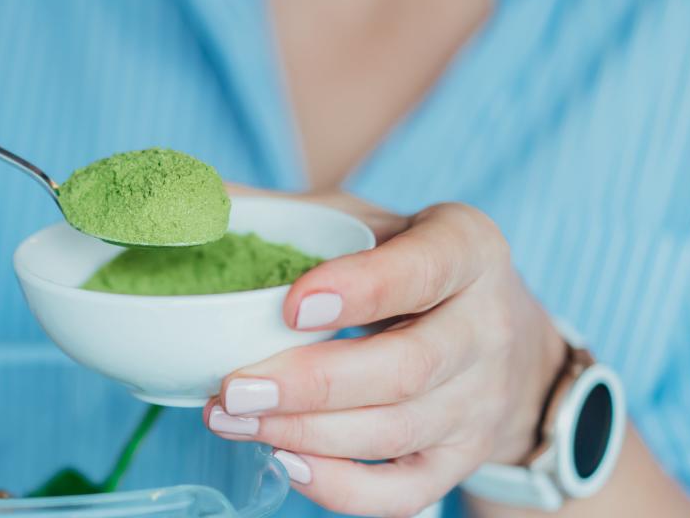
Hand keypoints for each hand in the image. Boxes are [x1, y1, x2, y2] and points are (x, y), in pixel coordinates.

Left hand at [204, 190, 566, 516]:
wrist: (500, 333)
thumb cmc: (409, 264)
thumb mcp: (367, 219)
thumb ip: (290, 212)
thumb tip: (190, 201)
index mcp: (467, 248)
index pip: (422, 270)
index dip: (360, 290)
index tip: (290, 306)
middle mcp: (488, 327)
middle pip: (407, 368)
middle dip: (312, 384)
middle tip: (235, 388)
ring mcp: (481, 401)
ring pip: (397, 432)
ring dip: (306, 433)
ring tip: (232, 419)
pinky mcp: (464, 457)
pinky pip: (406, 492)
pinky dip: (342, 487)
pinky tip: (286, 461)